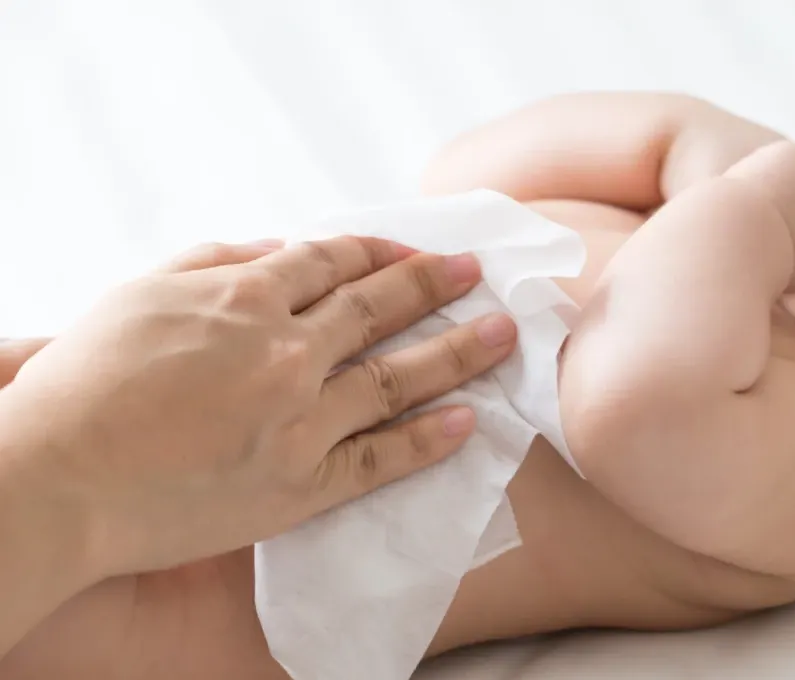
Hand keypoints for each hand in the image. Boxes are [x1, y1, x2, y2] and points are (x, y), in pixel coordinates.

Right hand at [0, 237, 519, 579]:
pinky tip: (470, 421)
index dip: (377, 252)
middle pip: (378, 308)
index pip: (331, 262)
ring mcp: (301, 419)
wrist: (55, 482)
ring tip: (504, 332)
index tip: (409, 249)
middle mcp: (286, 352)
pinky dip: (430, 439)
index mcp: (245, 299)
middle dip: (433, 284)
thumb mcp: (139, 295)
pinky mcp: (302, 484)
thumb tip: (278, 246)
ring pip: (397, 377)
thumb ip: (214, 263)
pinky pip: (382, 459)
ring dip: (458, 350)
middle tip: (477, 271)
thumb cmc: (82, 386)